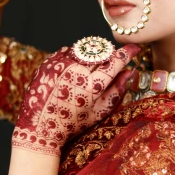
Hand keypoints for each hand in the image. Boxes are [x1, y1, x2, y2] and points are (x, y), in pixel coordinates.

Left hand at [12, 44, 139, 157]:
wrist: (39, 126)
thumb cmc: (73, 123)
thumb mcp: (99, 112)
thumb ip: (117, 91)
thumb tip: (130, 71)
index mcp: (92, 86)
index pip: (115, 62)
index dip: (127, 53)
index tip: (135, 48)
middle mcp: (77, 71)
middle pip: (101, 53)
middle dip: (109, 56)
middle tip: (110, 64)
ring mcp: (61, 64)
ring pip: (85, 50)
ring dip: (92, 56)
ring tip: (88, 71)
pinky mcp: (50, 61)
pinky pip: (69, 51)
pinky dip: (76, 56)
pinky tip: (74, 70)